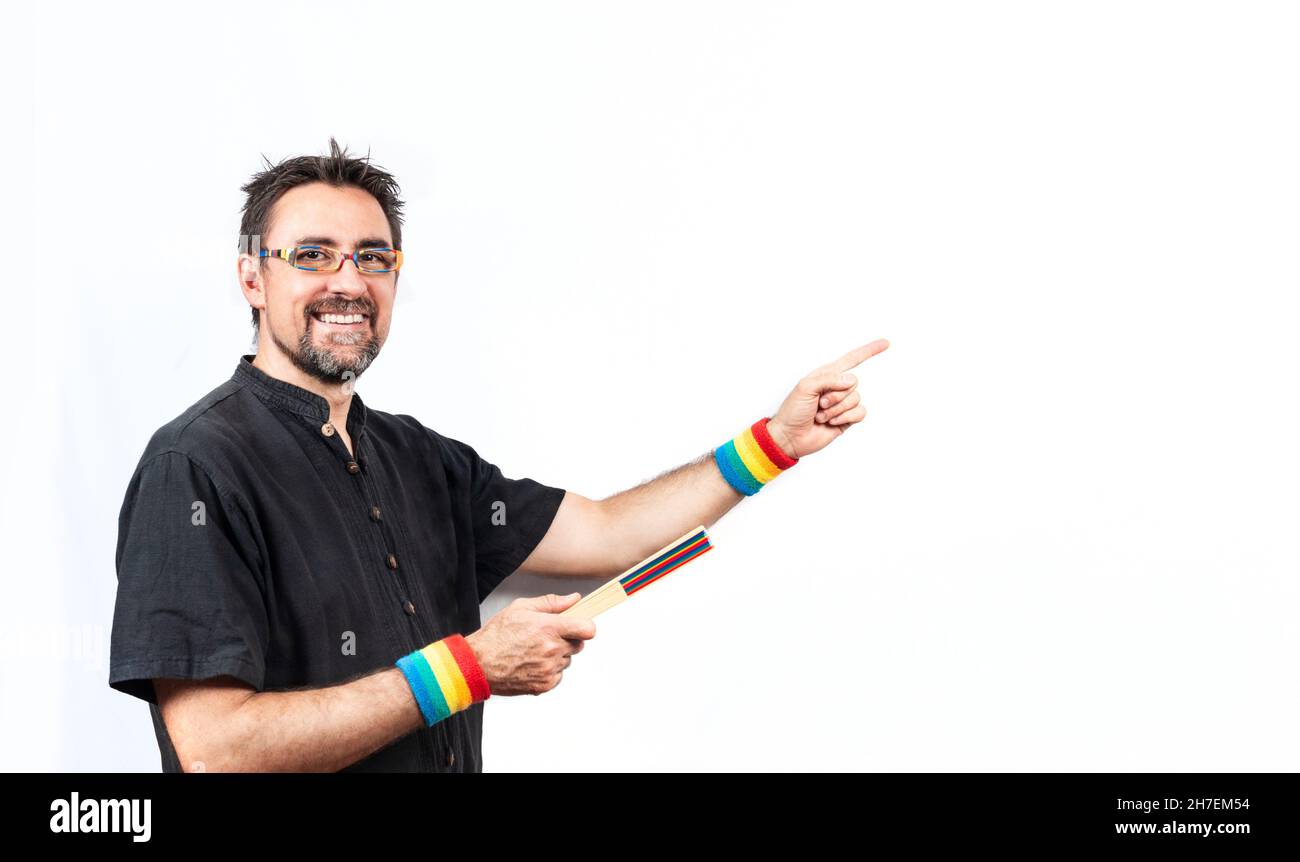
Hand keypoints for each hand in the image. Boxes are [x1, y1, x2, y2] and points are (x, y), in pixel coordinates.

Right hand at [465, 593, 595, 695]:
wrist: (478, 664)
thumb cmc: (496, 635)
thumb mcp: (520, 608)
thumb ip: (552, 603)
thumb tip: (574, 599)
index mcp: (548, 628)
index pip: (588, 629)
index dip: (585, 627)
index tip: (578, 626)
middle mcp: (552, 650)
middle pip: (578, 645)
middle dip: (567, 640)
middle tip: (546, 637)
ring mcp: (549, 669)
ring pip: (567, 660)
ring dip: (557, 656)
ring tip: (533, 651)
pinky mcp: (545, 685)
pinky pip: (558, 675)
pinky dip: (549, 671)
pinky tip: (531, 664)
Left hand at [766, 338, 889, 458]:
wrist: (790, 437)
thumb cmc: (793, 411)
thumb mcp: (805, 387)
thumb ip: (829, 379)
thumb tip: (851, 380)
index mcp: (826, 375)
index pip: (851, 359)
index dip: (868, 351)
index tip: (885, 343)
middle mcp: (836, 387)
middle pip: (853, 383)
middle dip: (835, 395)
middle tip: (819, 404)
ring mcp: (842, 403)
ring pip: (856, 399)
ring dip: (836, 409)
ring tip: (821, 415)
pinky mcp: (847, 418)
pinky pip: (860, 412)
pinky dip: (846, 417)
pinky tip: (832, 422)